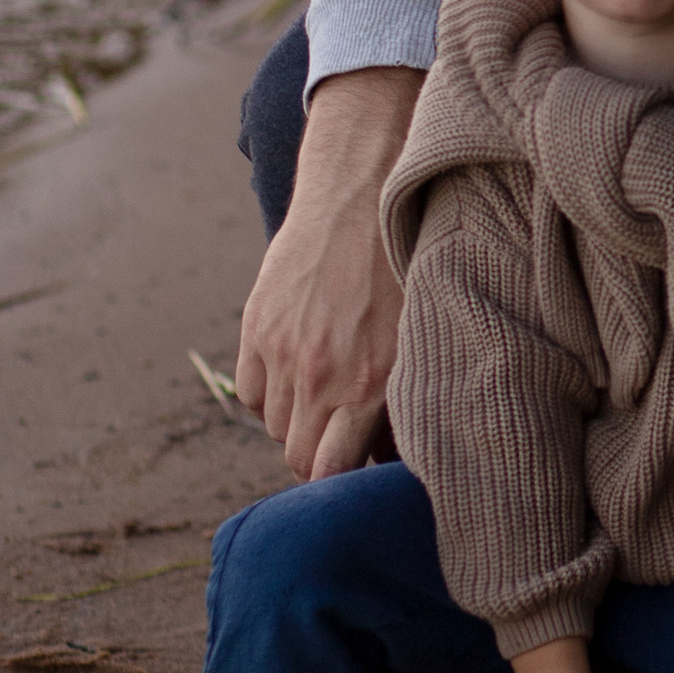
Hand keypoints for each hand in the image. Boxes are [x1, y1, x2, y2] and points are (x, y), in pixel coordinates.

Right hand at [234, 66, 422, 478]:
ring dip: (298, 423)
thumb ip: (404, 392)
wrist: (364, 189)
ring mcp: (284, 351)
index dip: (341, 483)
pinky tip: (300, 373)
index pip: (329, 474)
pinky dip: (271, 394)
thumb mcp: (422, 332)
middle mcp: (322, 374)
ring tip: (328, 399)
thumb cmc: (410, 260)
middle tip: (344, 442)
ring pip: (275, 427)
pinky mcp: (258, 326)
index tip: (359, 474)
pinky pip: (251, 394)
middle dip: (320, 458)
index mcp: (372, 382)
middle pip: (299, 458)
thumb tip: (398, 452)